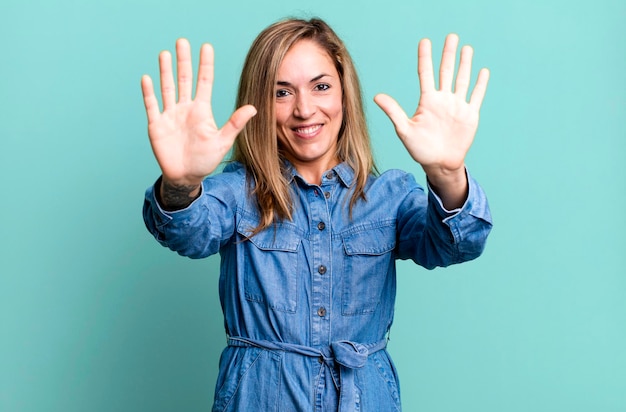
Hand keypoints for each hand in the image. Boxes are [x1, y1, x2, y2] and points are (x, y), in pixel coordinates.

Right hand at [141, 39, 255, 186]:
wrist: (186, 176)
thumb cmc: (205, 160)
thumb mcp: (222, 141)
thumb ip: (235, 123)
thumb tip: (253, 108)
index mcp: (201, 110)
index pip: (204, 82)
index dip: (205, 65)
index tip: (206, 47)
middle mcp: (185, 108)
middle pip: (184, 79)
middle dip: (184, 61)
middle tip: (182, 41)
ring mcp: (170, 115)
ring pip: (167, 88)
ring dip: (165, 71)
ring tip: (165, 54)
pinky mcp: (156, 125)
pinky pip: (152, 105)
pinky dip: (149, 93)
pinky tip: (147, 78)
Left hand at [374, 34, 488, 205]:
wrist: (440, 164)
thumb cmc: (420, 149)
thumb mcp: (405, 130)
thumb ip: (394, 112)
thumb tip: (378, 96)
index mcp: (427, 101)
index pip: (425, 74)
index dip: (425, 57)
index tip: (425, 41)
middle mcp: (443, 100)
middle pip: (446, 71)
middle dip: (448, 54)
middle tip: (451, 36)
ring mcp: (457, 106)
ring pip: (462, 80)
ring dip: (465, 64)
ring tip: (466, 48)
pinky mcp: (469, 115)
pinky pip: (476, 96)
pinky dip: (480, 84)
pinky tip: (482, 71)